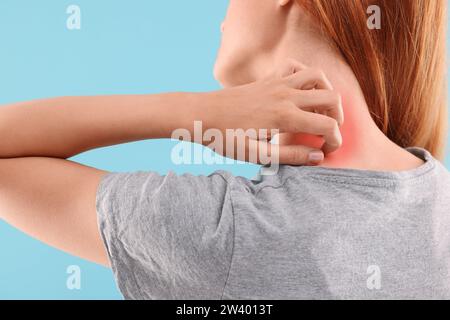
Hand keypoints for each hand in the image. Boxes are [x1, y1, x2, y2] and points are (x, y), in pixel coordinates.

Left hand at [202, 59, 343, 164]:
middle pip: (330, 97)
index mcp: (284, 117)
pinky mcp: (267, 79)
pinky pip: (294, 66)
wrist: (199, 114)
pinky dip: (305, 74)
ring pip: (317, 76)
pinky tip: (301, 90)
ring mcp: (276, 83)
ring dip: (327, 91)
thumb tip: (318, 156)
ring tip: (321, 110)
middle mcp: (285, 95)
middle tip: (328, 132)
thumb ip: (289, 156)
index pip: (326, 125)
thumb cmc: (223, 138)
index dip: (335, 140)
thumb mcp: (255, 154)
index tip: (327, 151)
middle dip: (337, 116)